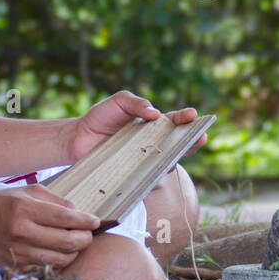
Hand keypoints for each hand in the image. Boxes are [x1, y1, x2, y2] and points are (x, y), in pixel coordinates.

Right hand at [0, 186, 98, 269]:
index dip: (85, 221)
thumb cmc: (3, 204)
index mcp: (24, 209)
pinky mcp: (16, 266)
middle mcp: (21, 232)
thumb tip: (80, 214)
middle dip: (85, 238)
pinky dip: (59, 261)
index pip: (65, 218)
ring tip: (75, 242)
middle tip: (88, 234)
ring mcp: (18, 253)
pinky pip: (47, 268)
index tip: (95, 221)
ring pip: (60, 259)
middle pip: (67, 242)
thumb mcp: (29, 192)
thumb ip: (56, 202)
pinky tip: (59, 251)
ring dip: (74, 252)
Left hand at [63, 89, 208, 163]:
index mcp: (153, 124)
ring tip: (178, 155)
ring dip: (174, 159)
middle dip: (191, 141)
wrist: (78, 138)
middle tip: (200, 137)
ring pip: (166, 162)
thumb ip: (136, 103)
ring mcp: (144, 159)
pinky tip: (157, 172)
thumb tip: (155, 113)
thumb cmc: (101, 117)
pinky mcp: (133, 174)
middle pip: (179, 144)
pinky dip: (153, 176)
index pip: (175, 122)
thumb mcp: (119, 102)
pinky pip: (147, 177)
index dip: (186, 119)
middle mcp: (153, 142)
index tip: (193, 116)